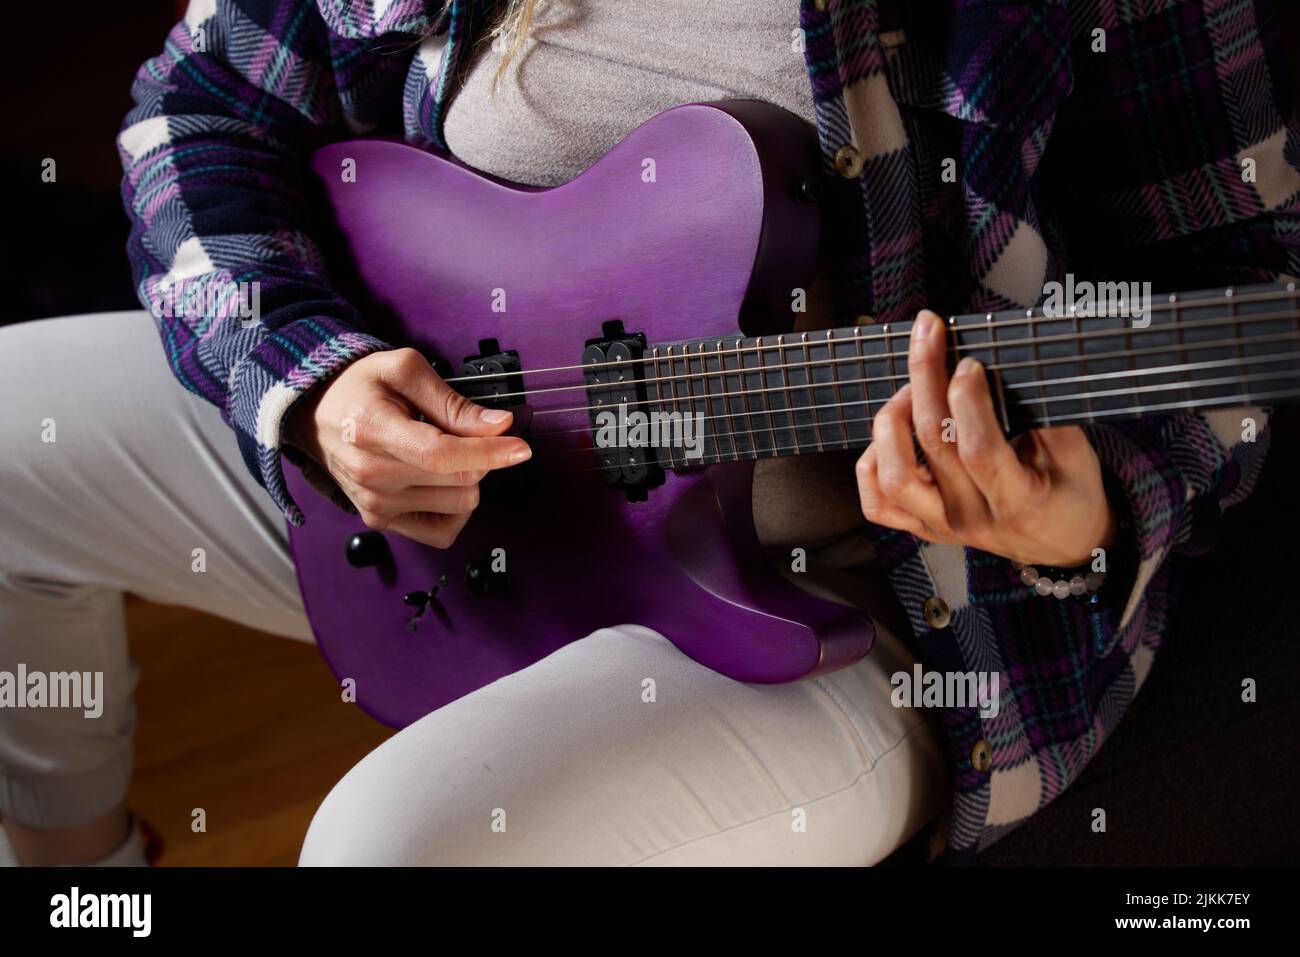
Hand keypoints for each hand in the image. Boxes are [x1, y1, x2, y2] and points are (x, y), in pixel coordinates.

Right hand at [285, 348, 530, 547]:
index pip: (444, 455)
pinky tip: (444, 485)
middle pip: (459, 481)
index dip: (490, 452)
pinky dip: (455, 510)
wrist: (316, 412)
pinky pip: (442, 532)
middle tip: (467, 432)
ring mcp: (375, 504)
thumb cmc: (358, 387)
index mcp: (373, 431)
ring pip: (459, 505)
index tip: (520, 447)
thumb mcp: (405, 370)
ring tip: (443, 453)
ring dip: (468, 480)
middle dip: (481, 456)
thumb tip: (497, 425)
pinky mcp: (381, 522)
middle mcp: (372, 474)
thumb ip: (452, 401)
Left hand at [855, 310, 1115, 566]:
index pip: (978, 449)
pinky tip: (890, 434)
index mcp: (1018, 500)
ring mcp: (942, 526)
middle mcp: (973, 516)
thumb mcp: (1075, 453)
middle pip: (933, 444)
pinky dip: (871, 463)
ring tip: (910, 390)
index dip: (968, 400)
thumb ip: (1037, 416)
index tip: (968, 362)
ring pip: (894, 477)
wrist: (1062, 542)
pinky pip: (876, 504)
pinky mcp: (922, 528)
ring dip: (893, 421)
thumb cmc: (1069, 490)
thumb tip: (996, 368)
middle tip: (929, 337)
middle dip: (926, 378)